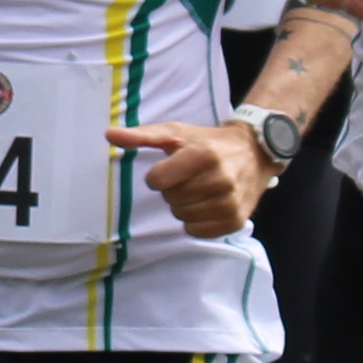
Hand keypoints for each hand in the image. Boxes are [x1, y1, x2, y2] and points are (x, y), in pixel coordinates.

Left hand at [115, 120, 270, 239]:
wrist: (254, 152)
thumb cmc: (207, 141)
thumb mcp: (175, 132)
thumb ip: (141, 135)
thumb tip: (108, 134)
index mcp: (204, 155)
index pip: (158, 180)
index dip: (157, 176)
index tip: (168, 168)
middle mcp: (220, 180)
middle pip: (171, 200)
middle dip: (173, 190)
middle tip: (188, 178)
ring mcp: (230, 202)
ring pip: (182, 216)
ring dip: (183, 205)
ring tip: (198, 189)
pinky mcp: (235, 220)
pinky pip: (197, 231)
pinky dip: (195, 221)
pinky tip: (206, 204)